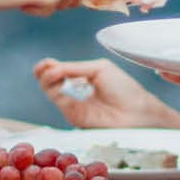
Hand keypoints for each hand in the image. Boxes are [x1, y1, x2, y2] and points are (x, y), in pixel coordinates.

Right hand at [34, 58, 179, 127]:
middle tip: (46, 66)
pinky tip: (55, 79)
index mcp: (85, 77)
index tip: (47, 63)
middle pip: (51, 80)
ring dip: (46, 78)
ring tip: (50, 71)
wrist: (135, 112)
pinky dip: (52, 88)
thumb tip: (52, 68)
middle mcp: (78, 91)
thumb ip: (74, 68)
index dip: (51, 66)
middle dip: (44, 71)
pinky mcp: (73, 116)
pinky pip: (57, 100)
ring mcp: (74, 104)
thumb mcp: (98, 69)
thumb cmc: (124, 89)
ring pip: (50, 90)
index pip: (62, 71)